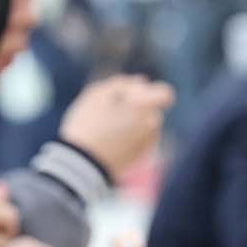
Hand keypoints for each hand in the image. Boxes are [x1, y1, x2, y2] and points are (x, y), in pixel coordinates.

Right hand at [60, 76, 174, 179]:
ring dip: (131, 122)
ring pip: (144, 125)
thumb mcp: (97, 94)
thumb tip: (141, 82)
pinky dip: (128, 136)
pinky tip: (107, 140)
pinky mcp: (138, 157)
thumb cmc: (88, 125)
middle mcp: (151, 127)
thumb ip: (122, 84)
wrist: (81, 164)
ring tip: (104, 128)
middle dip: (135, 106)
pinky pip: (138, 140)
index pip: (165, 94)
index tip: (132, 96)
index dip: (151, 91)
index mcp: (145, 108)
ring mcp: (147, 144)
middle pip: (150, 109)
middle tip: (107, 111)